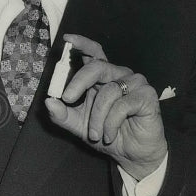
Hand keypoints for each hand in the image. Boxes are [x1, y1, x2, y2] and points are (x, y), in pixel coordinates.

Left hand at [44, 34, 166, 179]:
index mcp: (102, 78)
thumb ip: (62, 114)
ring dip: (97, 117)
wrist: (130, 155)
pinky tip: (110, 135)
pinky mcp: (147, 96)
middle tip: (67, 99)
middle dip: (78, 82)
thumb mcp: (78, 125)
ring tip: (95, 134)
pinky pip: (122, 105)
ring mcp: (135, 84)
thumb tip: (48, 101)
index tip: (67, 39)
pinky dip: (111, 123)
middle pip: (97, 67)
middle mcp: (118, 75)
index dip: (82, 43)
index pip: (93, 53)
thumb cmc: (105, 134)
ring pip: (108, 92)